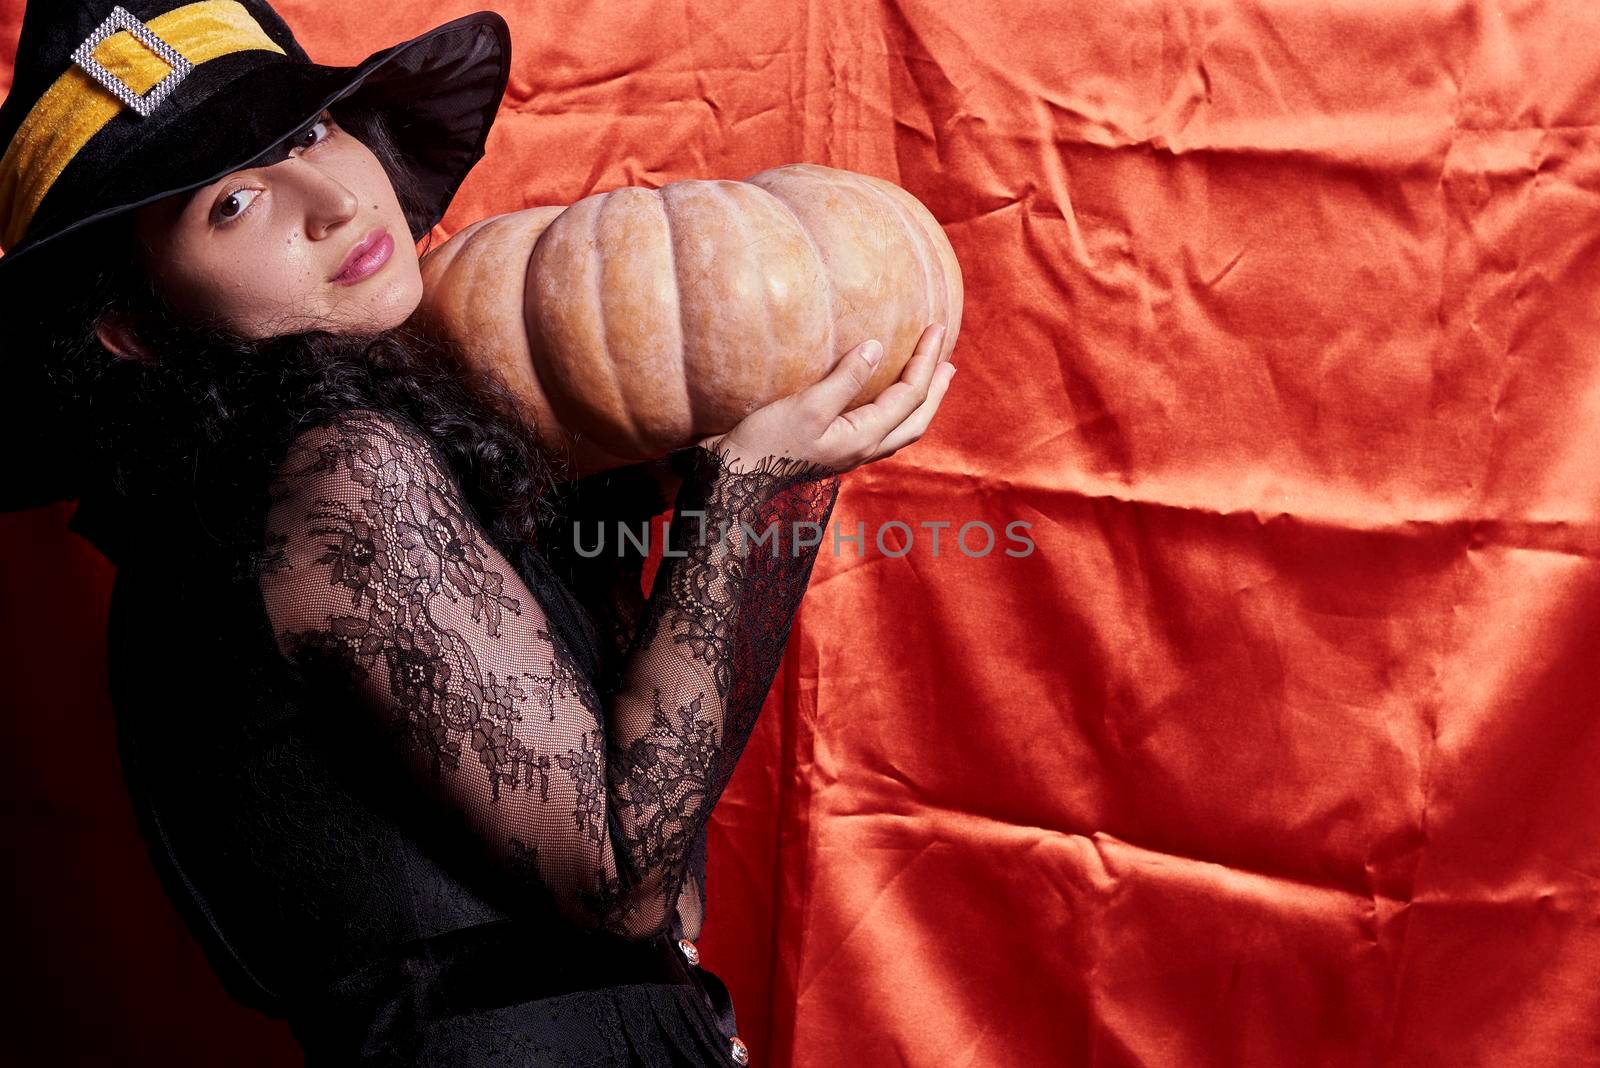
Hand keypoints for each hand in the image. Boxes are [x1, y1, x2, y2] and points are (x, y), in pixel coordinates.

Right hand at [697, 323, 955, 475]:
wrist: (738, 478)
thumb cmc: (767, 442)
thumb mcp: (807, 406)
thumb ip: (845, 378)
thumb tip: (877, 348)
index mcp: (864, 436)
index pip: (909, 395)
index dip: (926, 361)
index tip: (936, 328)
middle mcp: (865, 448)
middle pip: (916, 419)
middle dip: (935, 388)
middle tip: (948, 361)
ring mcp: (851, 453)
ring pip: (901, 429)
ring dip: (920, 403)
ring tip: (929, 380)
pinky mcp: (836, 451)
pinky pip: (881, 430)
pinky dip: (897, 412)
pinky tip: (884, 400)